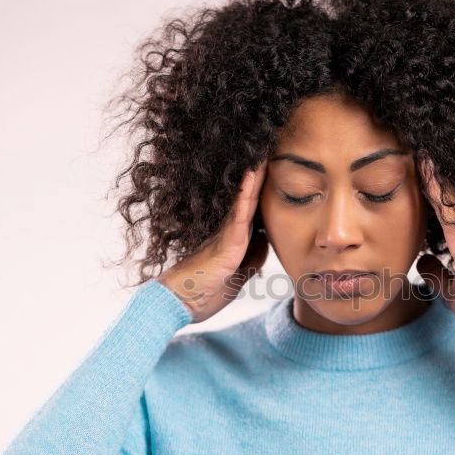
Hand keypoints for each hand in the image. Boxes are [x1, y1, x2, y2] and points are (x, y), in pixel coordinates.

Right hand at [158, 160, 268, 322]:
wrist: (180, 303)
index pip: (254, 210)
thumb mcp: (237, 276)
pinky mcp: (227, 244)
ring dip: (255, 176)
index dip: (264, 191)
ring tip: (264, 150)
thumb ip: (251, 260)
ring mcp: (228, 234)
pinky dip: (247, 193)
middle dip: (261, 177)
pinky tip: (253, 174)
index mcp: (234, 238)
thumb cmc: (204, 291)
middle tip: (270, 150)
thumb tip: (264, 244)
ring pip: (246, 199)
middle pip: (250, 198)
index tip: (275, 170)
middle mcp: (230, 231)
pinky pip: (240, 213)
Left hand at [415, 156, 454, 333]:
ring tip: (420, 147)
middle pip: (445, 198)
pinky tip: (425, 163)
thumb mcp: (450, 290)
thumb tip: (423, 261)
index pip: (442, 212)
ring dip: (433, 172)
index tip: (417, 174)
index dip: (430, 193)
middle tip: (418, 150)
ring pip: (447, 194)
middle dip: (432, 176)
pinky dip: (435, 183)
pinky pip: (447, 202)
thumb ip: (436, 274)